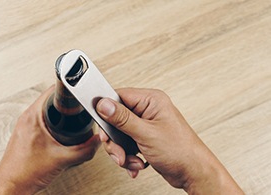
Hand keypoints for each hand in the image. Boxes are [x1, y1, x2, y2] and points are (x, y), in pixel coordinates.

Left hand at [0, 86, 100, 194]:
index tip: (79, 91)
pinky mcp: (26, 134)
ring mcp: (25, 126)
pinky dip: (53, 121)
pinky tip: (60, 131)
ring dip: (60, 111)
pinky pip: (42, 120)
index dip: (69, 89)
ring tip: (72, 117)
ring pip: (46, 110)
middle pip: (51, 99)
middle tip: (79, 106)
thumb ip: (85, 150)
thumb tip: (97, 142)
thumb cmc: (25, 173)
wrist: (11, 187)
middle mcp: (27, 118)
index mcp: (33, 117)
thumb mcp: (63, 159)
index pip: (53, 91)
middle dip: (67, 102)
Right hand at [96, 88, 243, 193]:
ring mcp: (146, 125)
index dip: (107, 110)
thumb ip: (122, 118)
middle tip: (118, 151)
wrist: (193, 172)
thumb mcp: (147, 133)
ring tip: (130, 161)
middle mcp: (148, 110)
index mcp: (151, 100)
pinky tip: (136, 163)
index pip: (119, 96)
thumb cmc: (181, 150)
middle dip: (115, 139)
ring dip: (122, 151)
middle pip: (116, 118)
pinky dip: (128, 156)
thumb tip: (104, 104)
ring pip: (119, 134)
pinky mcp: (145, 138)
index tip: (103, 126)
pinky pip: (126, 144)